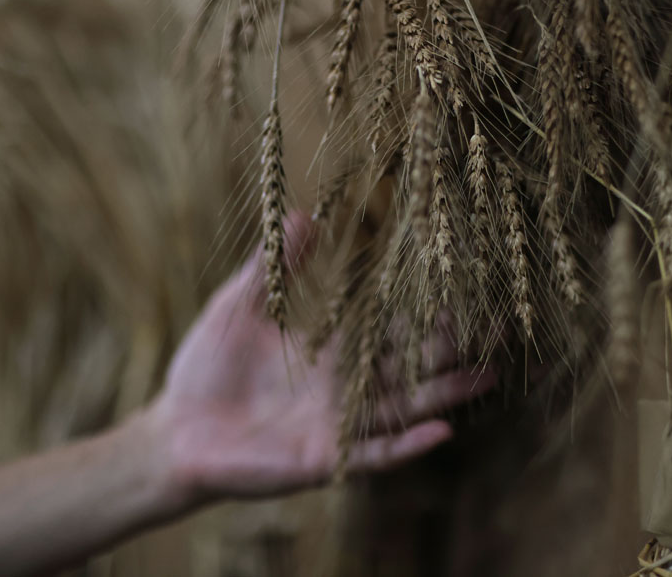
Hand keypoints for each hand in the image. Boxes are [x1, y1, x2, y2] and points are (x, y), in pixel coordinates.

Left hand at [146, 212, 495, 506]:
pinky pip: (375, 452)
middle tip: (495, 331)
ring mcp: (340, 424)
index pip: (389, 328)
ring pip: (405, 407)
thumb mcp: (241, 307)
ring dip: (446, 393)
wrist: (176, 429)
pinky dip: (408, 444)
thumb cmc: (206, 367)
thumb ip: (274, 267)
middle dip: (452, 350)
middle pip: (412, 367)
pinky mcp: (326, 457)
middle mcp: (346, 388)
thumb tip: (302, 214)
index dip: (423, 312)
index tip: (459, 288)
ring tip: (488, 374)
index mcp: (332, 351)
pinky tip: (441, 430)